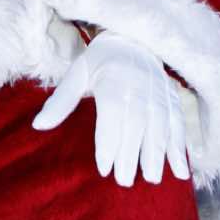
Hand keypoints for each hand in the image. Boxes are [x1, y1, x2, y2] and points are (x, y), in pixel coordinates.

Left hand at [31, 33, 189, 186]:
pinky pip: (178, 124)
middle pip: (137, 125)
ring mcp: (159, 93)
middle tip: (124, 181)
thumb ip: (61, 101)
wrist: (134, 38)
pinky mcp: (173, 99)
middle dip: (132, 155)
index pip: (113, 116)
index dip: (109, 144)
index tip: (104, 169)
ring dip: (158, 154)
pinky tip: (181, 171)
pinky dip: (180, 147)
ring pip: (160, 126)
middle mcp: (139, 87)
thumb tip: (38, 125)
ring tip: (152, 178)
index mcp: (114, 81)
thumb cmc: (101, 60)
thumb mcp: (77, 74)